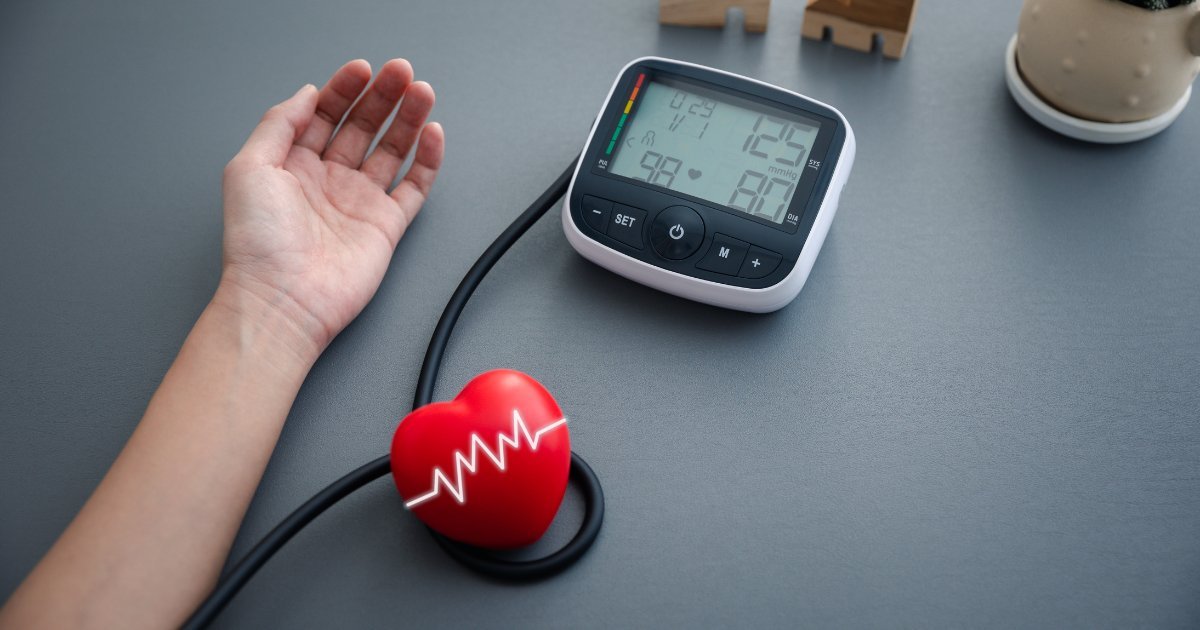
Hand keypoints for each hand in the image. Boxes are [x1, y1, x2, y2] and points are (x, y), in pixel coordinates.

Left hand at [217, 59, 443, 356]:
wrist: (284, 299)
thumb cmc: (258, 244)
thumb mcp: (249, 167)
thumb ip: (279, 124)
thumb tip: (307, 93)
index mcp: (293, 164)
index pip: (325, 115)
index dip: (345, 89)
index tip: (363, 70)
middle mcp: (328, 180)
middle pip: (363, 126)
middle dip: (383, 97)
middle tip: (401, 73)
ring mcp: (359, 202)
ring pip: (391, 149)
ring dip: (409, 119)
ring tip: (422, 93)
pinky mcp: (386, 225)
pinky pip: (413, 186)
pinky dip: (426, 160)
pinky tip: (432, 135)